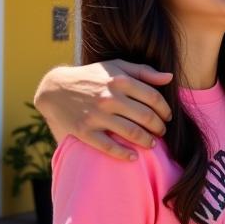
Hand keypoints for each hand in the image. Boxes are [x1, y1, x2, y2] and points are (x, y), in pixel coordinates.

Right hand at [35, 62, 171, 159]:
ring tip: (151, 144)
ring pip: (132, 132)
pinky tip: (133, 156)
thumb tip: (169, 78)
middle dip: (159, 128)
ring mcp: (96, 115)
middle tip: (161, 132)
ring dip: (147, 141)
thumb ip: (144, 71)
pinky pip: (108, 146)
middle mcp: (110, 98)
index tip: (167, 117)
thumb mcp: (116, 67)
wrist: (55, 88)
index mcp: (120, 81)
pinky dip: (124, 154)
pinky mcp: (84, 130)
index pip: (154, 98)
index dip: (165, 110)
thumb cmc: (92, 77)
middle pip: (146, 117)